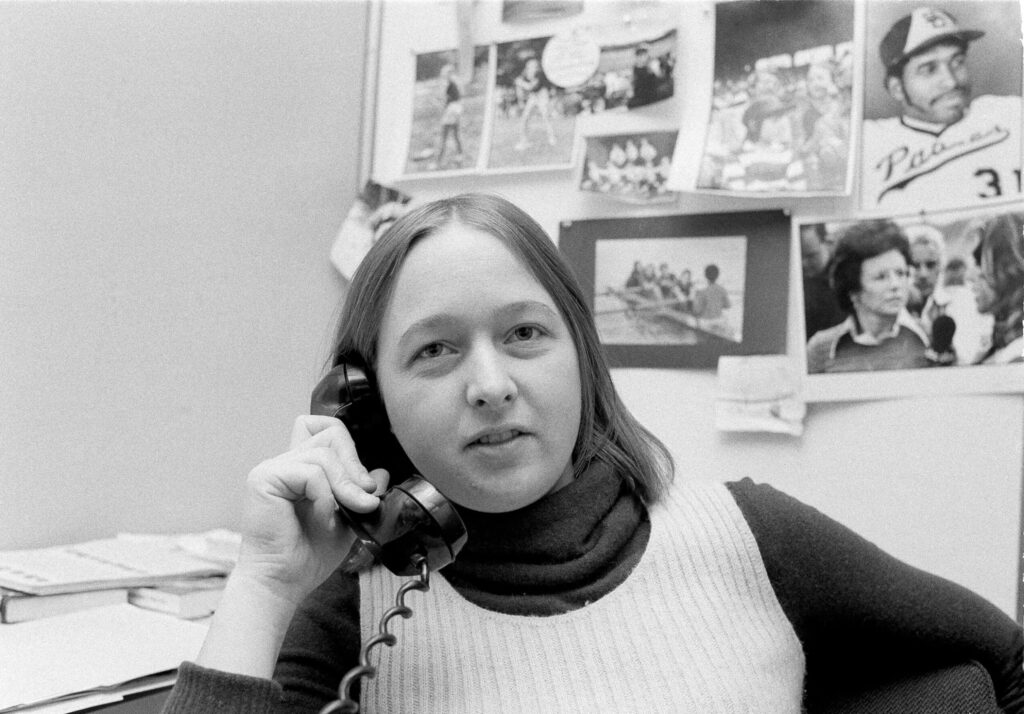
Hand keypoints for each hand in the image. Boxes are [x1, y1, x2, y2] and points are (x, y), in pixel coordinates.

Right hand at [235, 415, 389, 603]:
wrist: (284, 583)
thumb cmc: (307, 556)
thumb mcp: (347, 519)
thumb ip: (360, 493)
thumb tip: (380, 472)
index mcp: (300, 468)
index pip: (325, 429)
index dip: (349, 448)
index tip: (364, 483)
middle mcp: (284, 462)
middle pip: (329, 433)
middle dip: (354, 464)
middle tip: (365, 497)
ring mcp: (272, 469)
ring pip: (324, 453)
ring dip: (345, 485)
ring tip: (347, 512)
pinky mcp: (264, 479)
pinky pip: (311, 472)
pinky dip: (325, 496)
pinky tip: (323, 518)